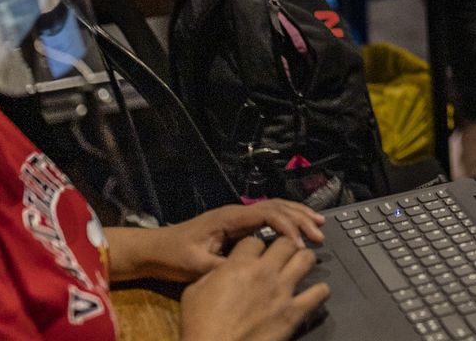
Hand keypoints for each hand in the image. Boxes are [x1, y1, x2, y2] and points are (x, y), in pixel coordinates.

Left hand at [118, 202, 325, 282]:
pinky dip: (286, 220)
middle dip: (299, 218)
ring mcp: (237, 216)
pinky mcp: (237, 223)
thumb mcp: (196, 265)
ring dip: (297, 215)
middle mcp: (236, 212)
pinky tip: (297, 228)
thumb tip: (250, 269)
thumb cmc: (174, 255)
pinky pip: (268, 216)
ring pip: (274, 208)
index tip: (300, 243)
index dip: (286, 226)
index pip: (266, 214)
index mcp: (229, 218)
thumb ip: (223, 266)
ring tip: (318, 225)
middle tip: (319, 233)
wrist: (156, 248)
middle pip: (276, 206)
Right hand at [180, 237, 328, 340]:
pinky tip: (314, 294)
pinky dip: (319, 291)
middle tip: (281, 256)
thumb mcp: (194, 291)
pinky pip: (319, 293)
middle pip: (285, 242)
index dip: (255, 247)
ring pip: (307, 258)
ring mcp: (282, 291)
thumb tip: (224, 269)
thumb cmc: (200, 325)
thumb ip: (214, 273)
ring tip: (299, 267)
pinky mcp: (294, 312)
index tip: (255, 255)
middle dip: (283, 247)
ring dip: (304, 260)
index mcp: (239, 265)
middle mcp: (265, 272)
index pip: (255, 239)